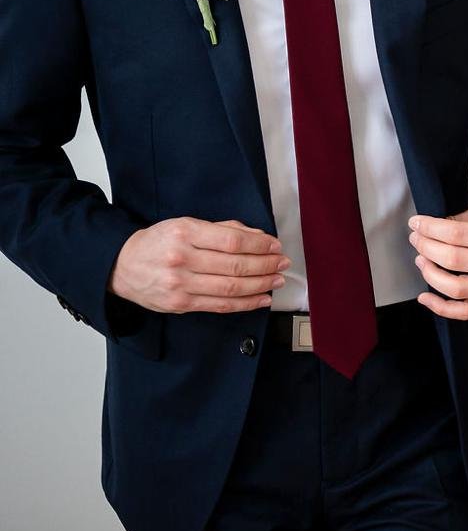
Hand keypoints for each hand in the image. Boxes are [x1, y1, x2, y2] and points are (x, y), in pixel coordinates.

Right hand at [111, 217, 284, 314]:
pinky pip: (220, 306)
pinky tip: (261, 298)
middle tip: (282, 263)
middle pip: (235, 265)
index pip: (232, 241)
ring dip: (260, 285)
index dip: (259, 245)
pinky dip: (245, 304)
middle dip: (265, 264)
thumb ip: (221, 229)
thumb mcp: (185, 224)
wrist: (122, 266)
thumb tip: (257, 236)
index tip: (275, 245)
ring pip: (230, 288)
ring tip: (277, 280)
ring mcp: (180, 285)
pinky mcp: (180, 305)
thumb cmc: (157, 243)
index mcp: (184, 233)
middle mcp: (182, 259)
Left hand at [408, 205, 467, 316]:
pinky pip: (465, 311)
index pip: (455, 234)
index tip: (416, 223)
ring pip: (456, 289)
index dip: (429, 228)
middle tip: (416, 238)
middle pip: (452, 260)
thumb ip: (462, 219)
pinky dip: (441, 308)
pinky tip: (426, 296)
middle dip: (426, 247)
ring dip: (430, 274)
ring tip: (421, 260)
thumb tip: (432, 228)